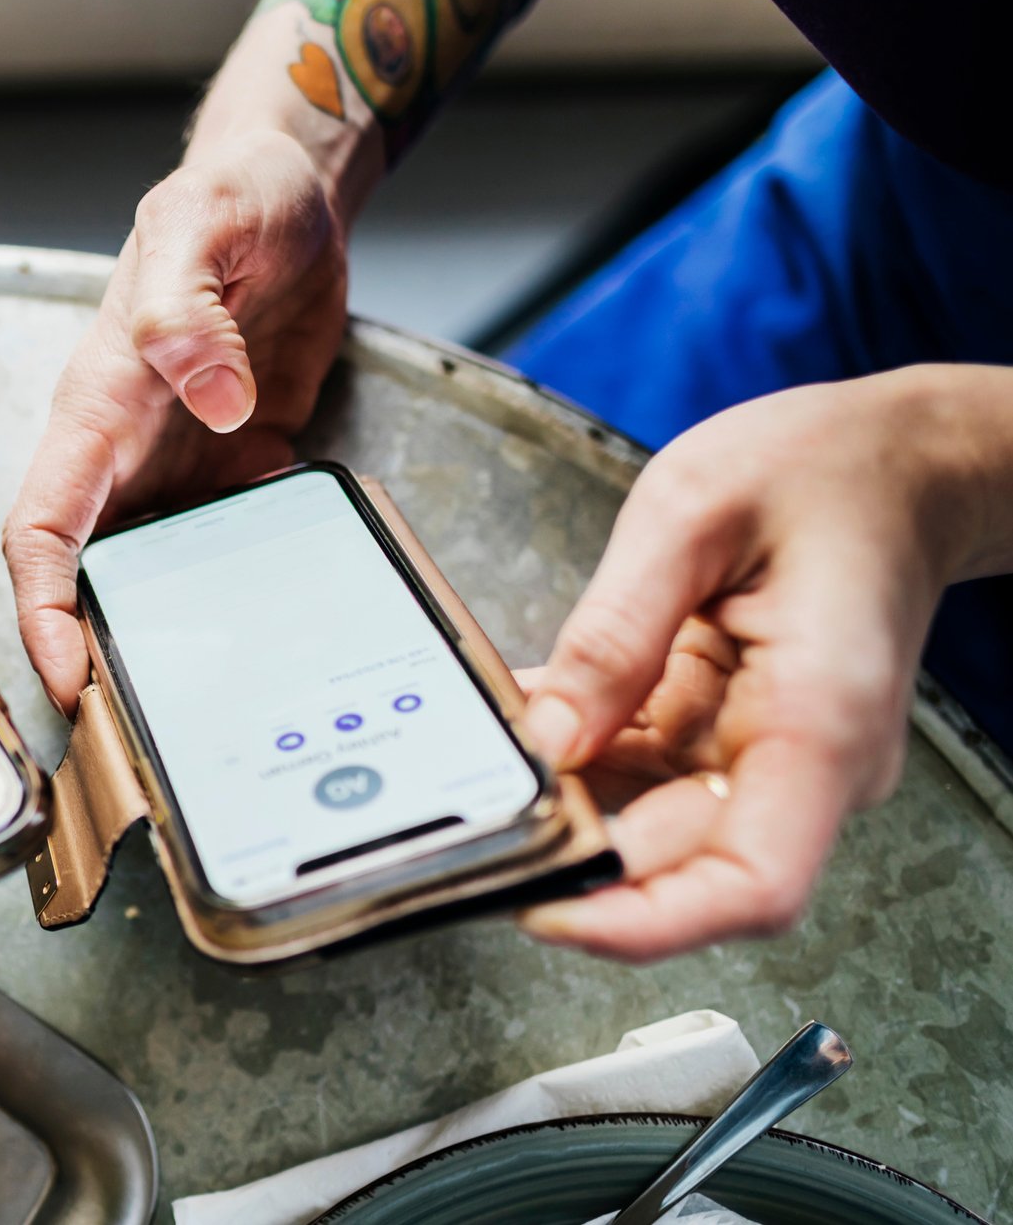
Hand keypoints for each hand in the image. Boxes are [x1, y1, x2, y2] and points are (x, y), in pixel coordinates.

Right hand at [2, 130, 348, 709]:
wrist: (298, 193)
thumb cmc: (236, 195)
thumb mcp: (205, 225)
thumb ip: (190, 309)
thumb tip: (208, 398)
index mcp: (97, 405)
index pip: (40, 525)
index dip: (40, 608)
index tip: (68, 675)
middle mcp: (130, 449)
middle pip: (87, 570)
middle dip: (97, 651)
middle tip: (143, 732)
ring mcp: (184, 463)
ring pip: (157, 570)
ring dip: (172, 633)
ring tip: (216, 704)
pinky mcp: (242, 464)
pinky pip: (234, 542)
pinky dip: (248, 584)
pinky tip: (288, 619)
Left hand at [514, 369, 996, 960]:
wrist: (903, 460)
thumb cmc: (829, 470)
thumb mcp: (690, 514)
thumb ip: (615, 631)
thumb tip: (548, 739)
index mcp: (820, 718)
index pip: (750, 883)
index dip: (645, 921)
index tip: (549, 912)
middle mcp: (809, 759)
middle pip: (687, 863)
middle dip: (574, 850)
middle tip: (478, 814)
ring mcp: (777, 754)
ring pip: (655, 823)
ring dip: (569, 798)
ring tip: (490, 748)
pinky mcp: (743, 735)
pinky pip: (653, 770)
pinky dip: (586, 753)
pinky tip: (531, 712)